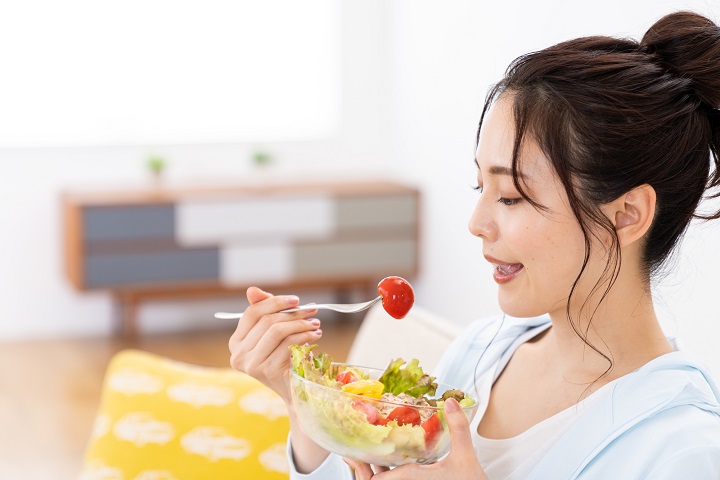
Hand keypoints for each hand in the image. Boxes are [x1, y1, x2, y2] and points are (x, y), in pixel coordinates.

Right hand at [228, 286, 321, 401]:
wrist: (294, 390)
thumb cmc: (284, 357)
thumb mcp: (274, 332)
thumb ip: (264, 311)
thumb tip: (251, 290)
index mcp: (236, 342)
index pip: (251, 313)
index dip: (274, 302)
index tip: (296, 300)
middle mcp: (238, 354)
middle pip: (266, 321)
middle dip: (293, 313)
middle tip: (312, 311)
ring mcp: (251, 364)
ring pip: (278, 331)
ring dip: (301, 324)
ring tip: (315, 324)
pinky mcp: (266, 371)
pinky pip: (288, 344)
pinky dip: (305, 336)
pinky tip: (315, 336)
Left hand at [344, 399, 487, 479]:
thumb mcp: (466, 456)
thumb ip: (458, 428)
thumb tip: (450, 402)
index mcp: (414, 479)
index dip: (361, 469)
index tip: (352, 454)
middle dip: (362, 471)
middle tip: (352, 455)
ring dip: (373, 474)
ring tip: (363, 457)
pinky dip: (387, 476)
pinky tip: (386, 465)